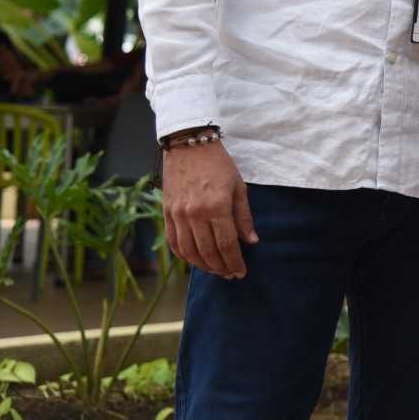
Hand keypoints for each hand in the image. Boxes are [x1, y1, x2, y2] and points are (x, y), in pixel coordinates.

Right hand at [161, 142, 256, 278]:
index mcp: (216, 207)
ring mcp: (178, 215)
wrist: (189, 145)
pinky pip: (173, 242)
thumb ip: (243, 216)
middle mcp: (195, 215)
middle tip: (230, 274)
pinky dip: (184, 255)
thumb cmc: (218, 164)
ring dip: (203, 265)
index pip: (226, 244)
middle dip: (221, 267)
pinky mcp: (166, 213)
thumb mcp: (238, 187)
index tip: (241, 272)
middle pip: (207, 252)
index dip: (234, 261)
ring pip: (189, 251)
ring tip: (216, 269)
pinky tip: (195, 260)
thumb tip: (251, 241)